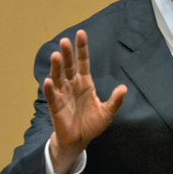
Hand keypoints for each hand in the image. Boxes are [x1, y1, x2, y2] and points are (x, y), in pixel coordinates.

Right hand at [44, 30, 125, 171]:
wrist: (79, 140)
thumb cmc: (92, 124)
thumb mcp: (107, 112)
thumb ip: (115, 101)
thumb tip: (123, 88)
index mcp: (85, 83)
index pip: (83, 62)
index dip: (82, 49)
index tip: (80, 33)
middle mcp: (72, 85)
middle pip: (69, 66)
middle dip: (68, 54)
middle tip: (65, 40)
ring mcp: (63, 94)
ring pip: (59, 77)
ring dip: (57, 67)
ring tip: (56, 55)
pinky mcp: (56, 106)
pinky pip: (53, 96)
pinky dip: (51, 88)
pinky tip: (49, 80)